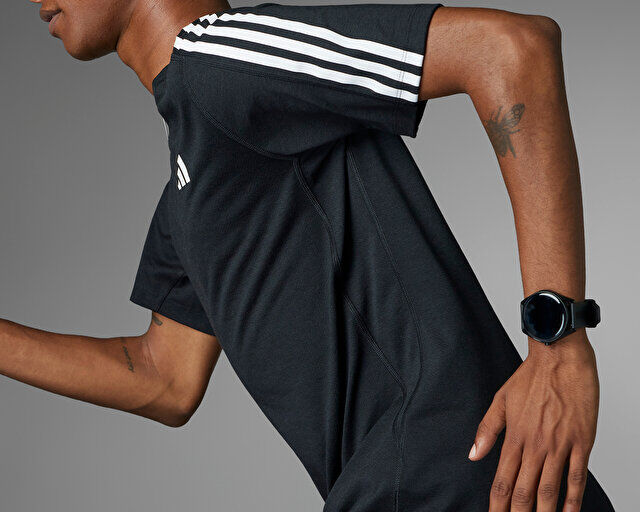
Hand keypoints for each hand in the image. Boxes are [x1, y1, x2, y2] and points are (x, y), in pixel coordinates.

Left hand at [469, 330, 599, 510]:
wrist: (560, 358)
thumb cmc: (531, 377)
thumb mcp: (500, 400)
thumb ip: (487, 430)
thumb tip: (473, 454)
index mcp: (514, 436)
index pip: (501, 480)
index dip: (497, 505)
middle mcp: (535, 445)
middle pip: (523, 491)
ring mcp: (558, 445)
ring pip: (549, 489)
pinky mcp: (581, 442)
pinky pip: (576, 477)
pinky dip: (573, 499)